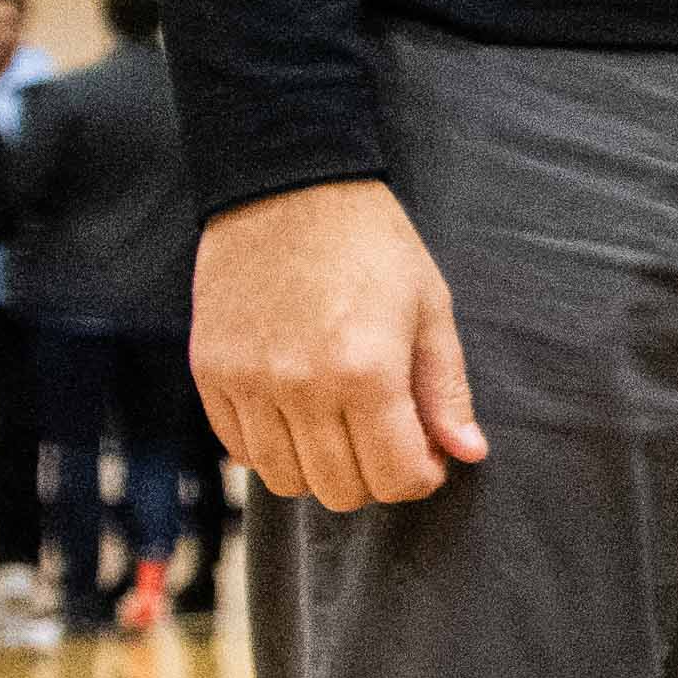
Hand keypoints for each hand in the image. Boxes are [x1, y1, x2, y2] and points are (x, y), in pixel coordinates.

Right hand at [196, 178, 484, 510]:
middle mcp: (301, 386)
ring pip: (284, 480)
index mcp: (367, 372)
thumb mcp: (429, 308)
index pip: (395, 478)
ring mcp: (248, 383)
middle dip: (375, 479)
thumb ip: (445, 390)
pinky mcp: (210, 372)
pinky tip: (297, 416)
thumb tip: (468, 454)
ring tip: (341, 429)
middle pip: (339, 490)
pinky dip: (272, 449)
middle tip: (387, 441)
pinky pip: (239, 451)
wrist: (287, 187)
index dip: (420, 477)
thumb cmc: (370, 244)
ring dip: (321, 470)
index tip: (426, 455)